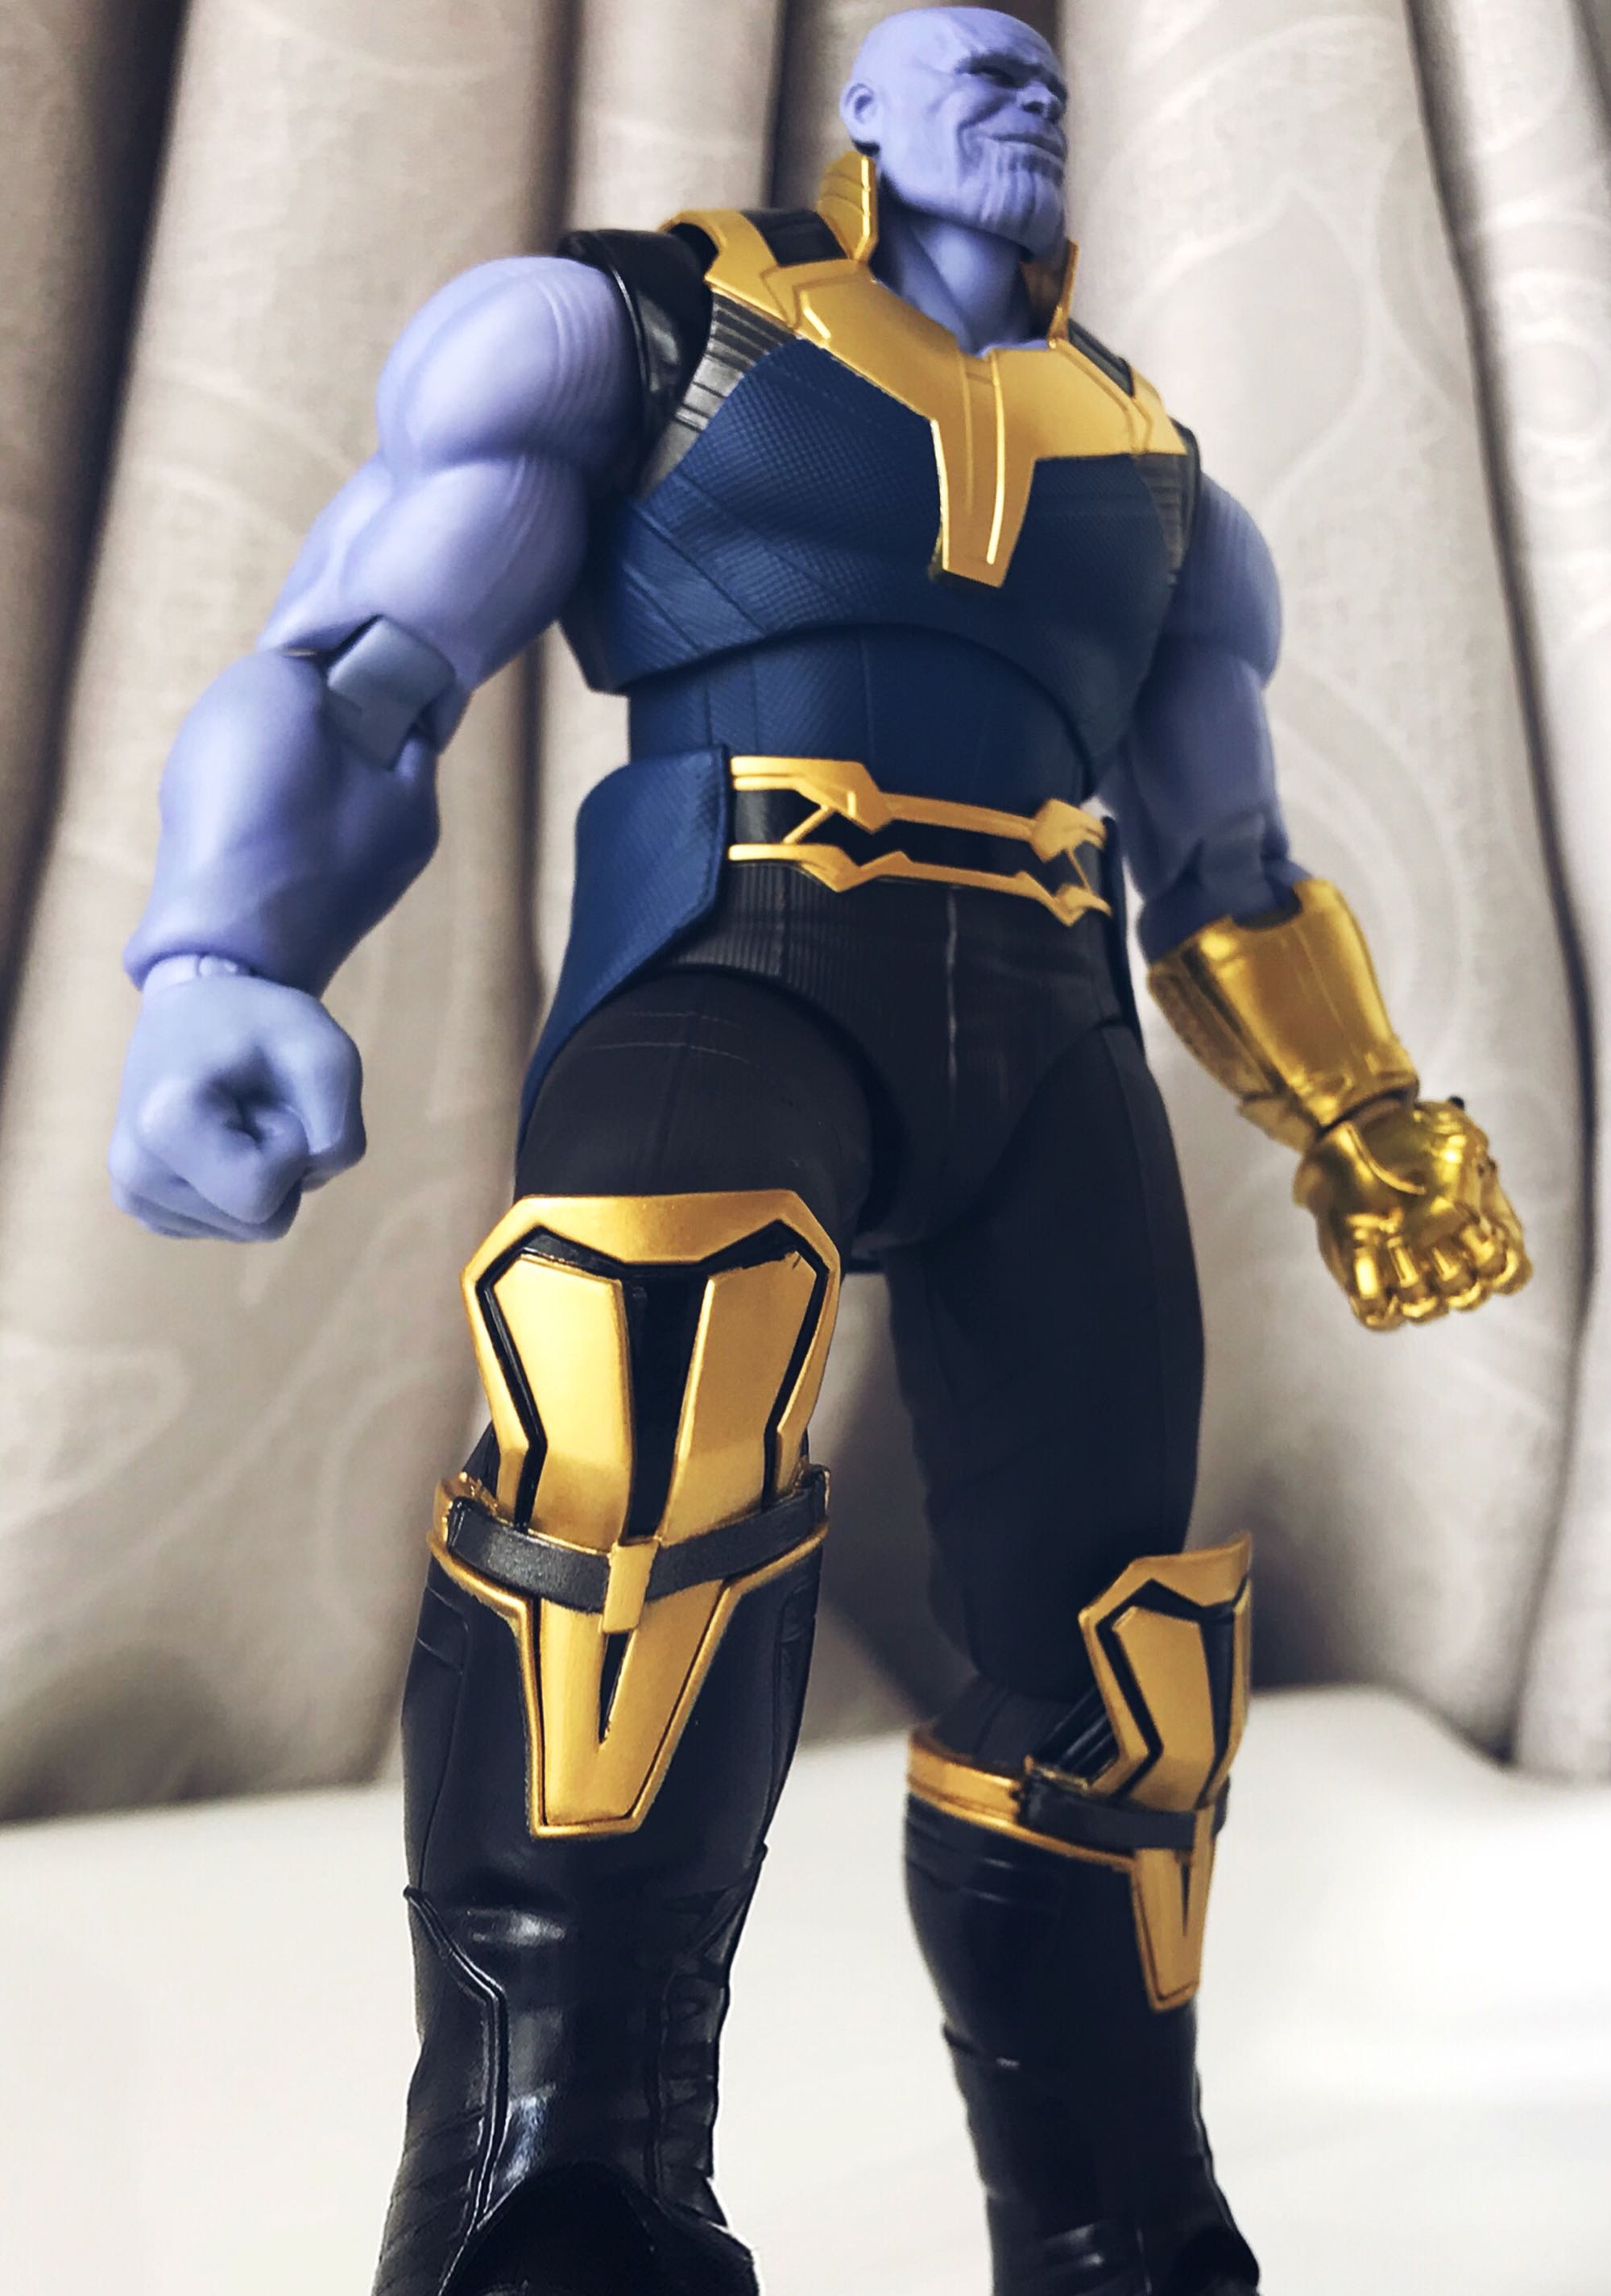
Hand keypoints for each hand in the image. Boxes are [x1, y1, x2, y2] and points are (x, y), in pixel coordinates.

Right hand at [110, 973, 364, 1240]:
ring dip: (264, 1176)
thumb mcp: (324, 1052)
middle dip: (283, 1169)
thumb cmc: (257, 1025)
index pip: (260, 1194)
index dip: (292, 1152)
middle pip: (262, 1225)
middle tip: (257, 1108)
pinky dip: (240, 1188)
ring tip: (236, 1118)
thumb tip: (317, 1174)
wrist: (191, 1011)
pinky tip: (220, 1140)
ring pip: (249, 1230)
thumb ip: (340, 1123)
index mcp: (163, 1125)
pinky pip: (227, 1227)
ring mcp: (133, 1196)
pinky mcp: (143, 1207)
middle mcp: (133, 1174)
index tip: (272, 1101)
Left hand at [1292, 1098, 1529, 1331]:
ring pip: (1425, 1310)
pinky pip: (1379, 1315)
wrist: (1354, 1137)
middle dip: (1447, 1267)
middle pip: (1468, 1296)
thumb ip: (1455, 1193)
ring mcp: (1413, 1273)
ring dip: (1409, 1281)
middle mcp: (1453, 1259)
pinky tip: (1363, 1253)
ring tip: (1388, 1240)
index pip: (1510, 1274)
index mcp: (1486, 1230)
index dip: (1495, 1260)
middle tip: (1421, 1234)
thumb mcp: (1449, 1146)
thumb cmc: (1412, 1137)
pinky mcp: (1372, 1281)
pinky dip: (1371, 1294)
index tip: (1473, 1228)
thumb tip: (1435, 1238)